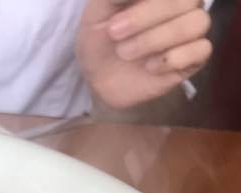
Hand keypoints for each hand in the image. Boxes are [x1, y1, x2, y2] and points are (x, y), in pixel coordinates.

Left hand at [76, 0, 212, 108]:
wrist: (100, 78)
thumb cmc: (100, 38)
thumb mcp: (97, 12)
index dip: (146, 4)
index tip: (114, 14)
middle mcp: (184, 3)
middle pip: (187, 0)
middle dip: (146, 16)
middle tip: (114, 32)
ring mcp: (192, 28)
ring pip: (197, 23)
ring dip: (155, 39)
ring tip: (124, 52)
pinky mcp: (196, 57)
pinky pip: (201, 49)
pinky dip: (172, 59)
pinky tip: (149, 67)